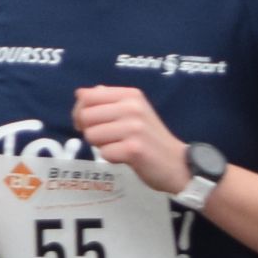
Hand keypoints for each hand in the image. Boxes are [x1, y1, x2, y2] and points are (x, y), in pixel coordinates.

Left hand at [74, 84, 190, 193]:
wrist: (176, 163)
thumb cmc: (149, 138)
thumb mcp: (133, 111)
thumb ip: (108, 101)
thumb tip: (80, 94)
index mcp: (130, 94)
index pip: (87, 96)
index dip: (80, 111)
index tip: (91, 123)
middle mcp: (132, 107)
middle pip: (86, 116)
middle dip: (91, 131)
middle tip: (109, 139)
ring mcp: (134, 127)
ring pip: (92, 135)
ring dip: (101, 146)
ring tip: (120, 146)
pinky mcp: (134, 149)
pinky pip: (104, 153)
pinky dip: (112, 158)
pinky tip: (126, 157)